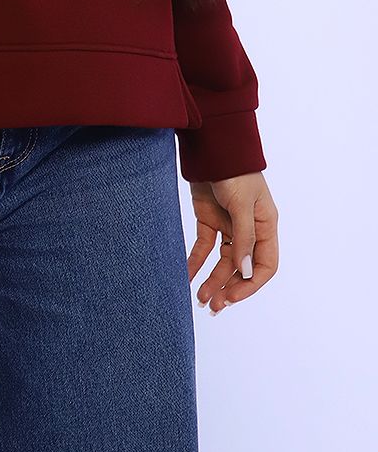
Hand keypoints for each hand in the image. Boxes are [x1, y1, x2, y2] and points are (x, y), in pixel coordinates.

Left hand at [186, 170, 278, 313]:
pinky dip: (195, 261)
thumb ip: (244, 239)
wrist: (210, 146)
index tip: (232, 297)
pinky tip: (185, 276)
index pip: (265, 265)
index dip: (250, 284)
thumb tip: (245, 272)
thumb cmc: (234, 171)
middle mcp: (249, 229)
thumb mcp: (242, 205)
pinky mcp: (208, 218)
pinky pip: (203, 246)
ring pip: (222, 261)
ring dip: (212, 280)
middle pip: (241, 267)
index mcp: (266, 226)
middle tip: (213, 306)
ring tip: (200, 298)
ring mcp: (228, 224)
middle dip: (228, 287)